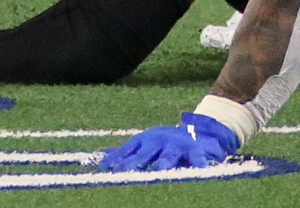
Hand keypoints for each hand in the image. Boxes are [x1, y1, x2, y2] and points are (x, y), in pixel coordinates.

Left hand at [96, 112, 240, 171]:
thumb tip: (99, 159)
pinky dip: (198, 161)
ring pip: (169, 155)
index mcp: (144, 140)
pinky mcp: (193, 148)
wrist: (194, 128)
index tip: (107, 169)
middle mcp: (158, 141)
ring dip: (164, 161)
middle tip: (126, 170)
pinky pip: (196, 156)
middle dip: (136, 162)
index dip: (117, 159)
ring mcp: (175, 144)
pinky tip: (199, 168)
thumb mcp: (143, 143)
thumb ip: (124, 152)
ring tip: (159, 168)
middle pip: (145, 153)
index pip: (127, 150)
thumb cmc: (162, 143)